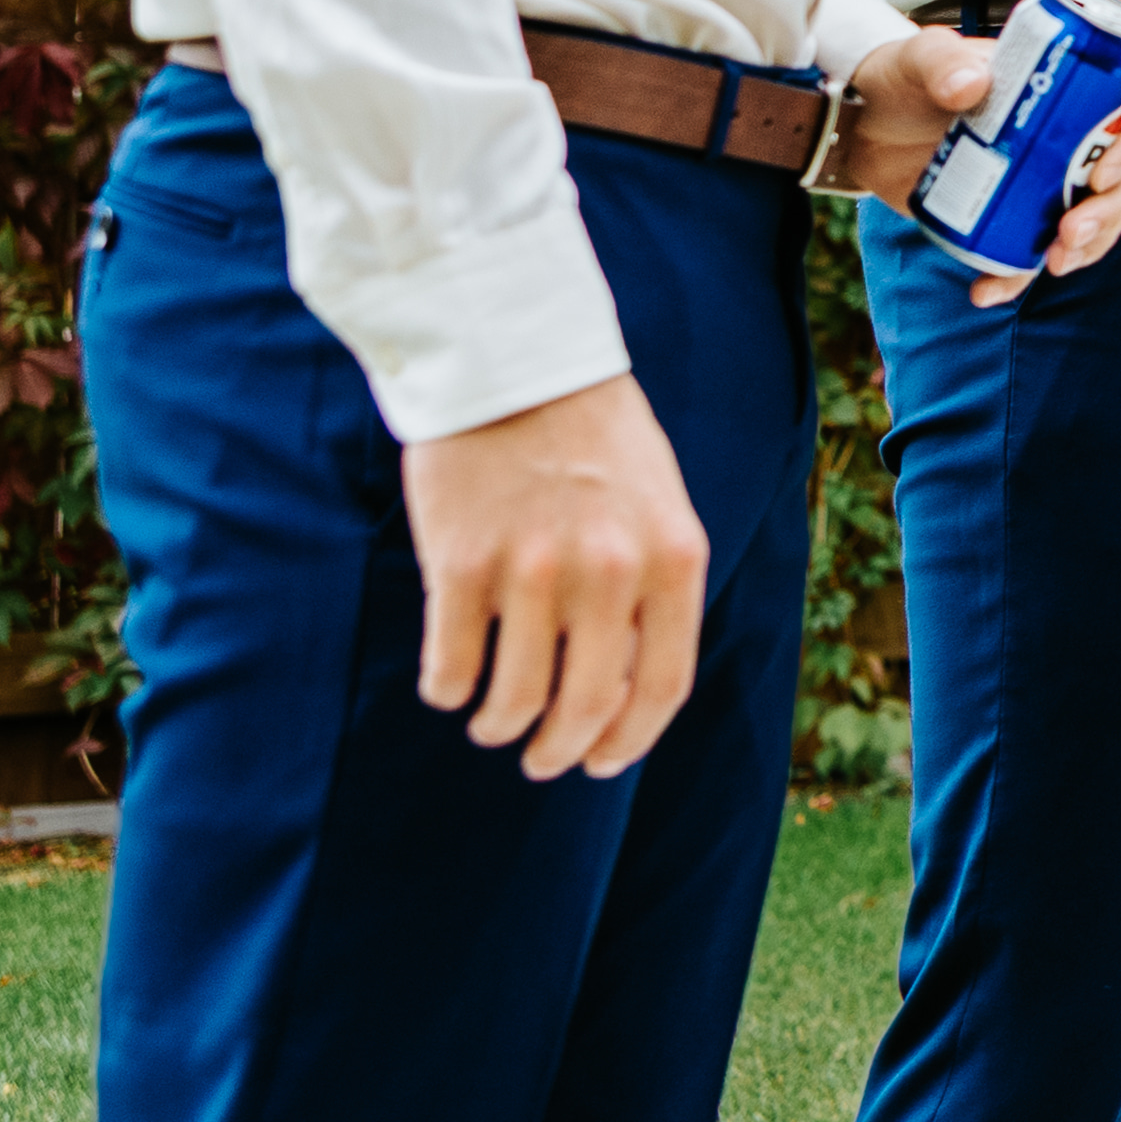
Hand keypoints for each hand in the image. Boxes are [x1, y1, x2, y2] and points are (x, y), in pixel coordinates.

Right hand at [404, 372, 711, 779]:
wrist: (516, 360)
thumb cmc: (595, 438)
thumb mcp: (658, 505)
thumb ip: (653, 590)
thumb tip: (627, 693)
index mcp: (671, 557)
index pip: (662, 687)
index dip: (630, 740)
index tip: (602, 761)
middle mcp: (609, 571)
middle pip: (586, 707)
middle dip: (561, 750)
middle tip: (543, 760)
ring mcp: (531, 569)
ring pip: (513, 699)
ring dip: (500, 726)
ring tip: (494, 723)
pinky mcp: (458, 565)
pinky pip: (450, 668)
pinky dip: (448, 691)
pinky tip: (451, 684)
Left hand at [818, 28, 1120, 309]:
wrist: (858, 125)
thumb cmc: (899, 77)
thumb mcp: (920, 57)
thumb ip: (942, 61)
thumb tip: (972, 85)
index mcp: (1063, 91)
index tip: (1105, 171)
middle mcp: (1062, 139)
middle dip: (1111, 210)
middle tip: (1073, 230)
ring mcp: (1038, 183)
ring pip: (1093, 220)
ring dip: (1089, 246)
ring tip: (1056, 261)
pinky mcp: (1006, 218)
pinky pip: (1029, 256)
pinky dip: (1017, 279)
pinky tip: (988, 290)